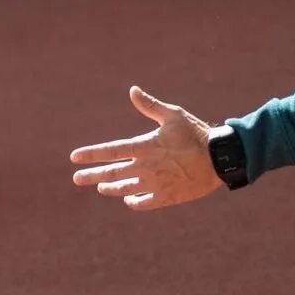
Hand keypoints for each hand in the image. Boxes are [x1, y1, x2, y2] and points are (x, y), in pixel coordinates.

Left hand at [69, 87, 220, 211]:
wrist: (219, 160)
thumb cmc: (196, 134)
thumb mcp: (173, 115)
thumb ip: (150, 106)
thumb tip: (133, 90)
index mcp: (144, 146)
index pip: (110, 151)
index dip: (90, 154)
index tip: (74, 157)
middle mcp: (145, 167)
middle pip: (112, 173)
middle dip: (91, 176)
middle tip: (76, 179)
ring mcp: (154, 184)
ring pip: (124, 189)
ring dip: (110, 188)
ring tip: (101, 187)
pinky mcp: (166, 197)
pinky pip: (143, 203)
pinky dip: (133, 202)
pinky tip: (128, 199)